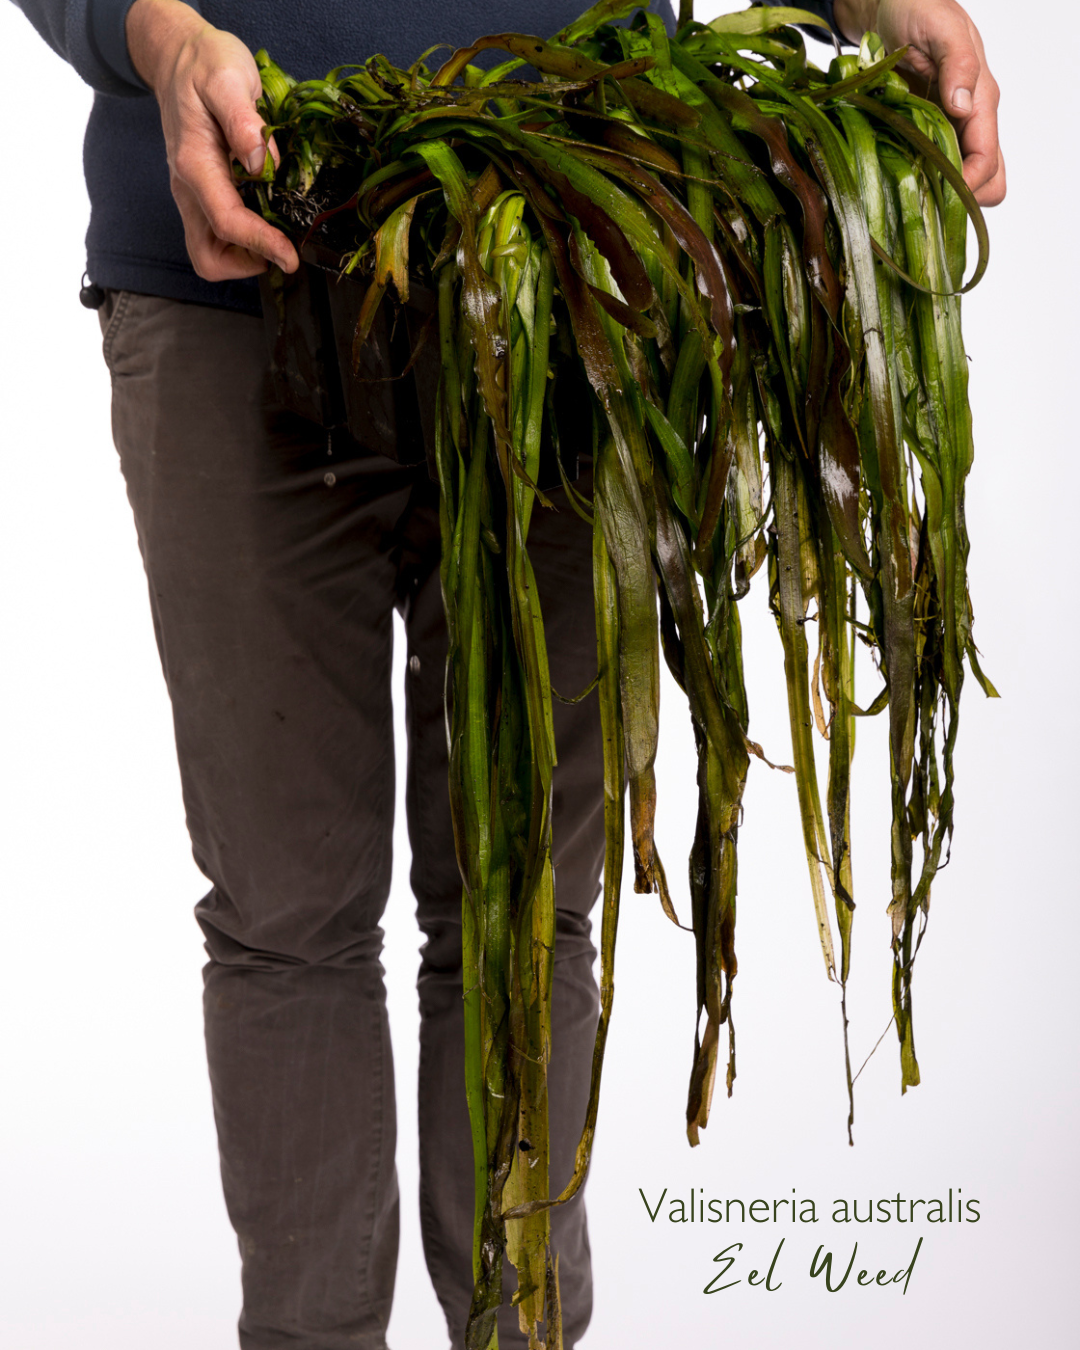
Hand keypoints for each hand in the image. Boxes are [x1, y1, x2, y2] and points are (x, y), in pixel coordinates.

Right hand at [126, 0, 298, 279]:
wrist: (179, 56)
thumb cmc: (206, 63)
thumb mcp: (228, 77)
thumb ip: (243, 120)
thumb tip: (263, 163)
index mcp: (195, 164)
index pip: (227, 222)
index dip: (261, 244)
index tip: (292, 257)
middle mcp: (188, 188)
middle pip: (208, 256)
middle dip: (247, 263)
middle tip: (285, 249)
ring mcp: (193, 195)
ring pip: (211, 253)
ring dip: (246, 257)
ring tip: (280, 237)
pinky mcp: (203, 195)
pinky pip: (218, 236)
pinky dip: (245, 242)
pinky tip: (270, 220)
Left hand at [832, 0, 1004, 205]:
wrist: (891, 6)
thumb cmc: (917, 9)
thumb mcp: (939, 26)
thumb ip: (959, 62)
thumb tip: (964, 105)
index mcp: (981, 100)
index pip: (987, 161)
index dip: (968, 185)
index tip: (937, 194)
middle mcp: (970, 121)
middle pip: (987, 181)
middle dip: (962, 198)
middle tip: (924, 199)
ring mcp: (948, 131)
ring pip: (962, 182)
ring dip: (940, 195)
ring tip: (908, 193)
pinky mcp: (925, 134)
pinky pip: (932, 170)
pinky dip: (919, 182)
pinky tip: (896, 180)